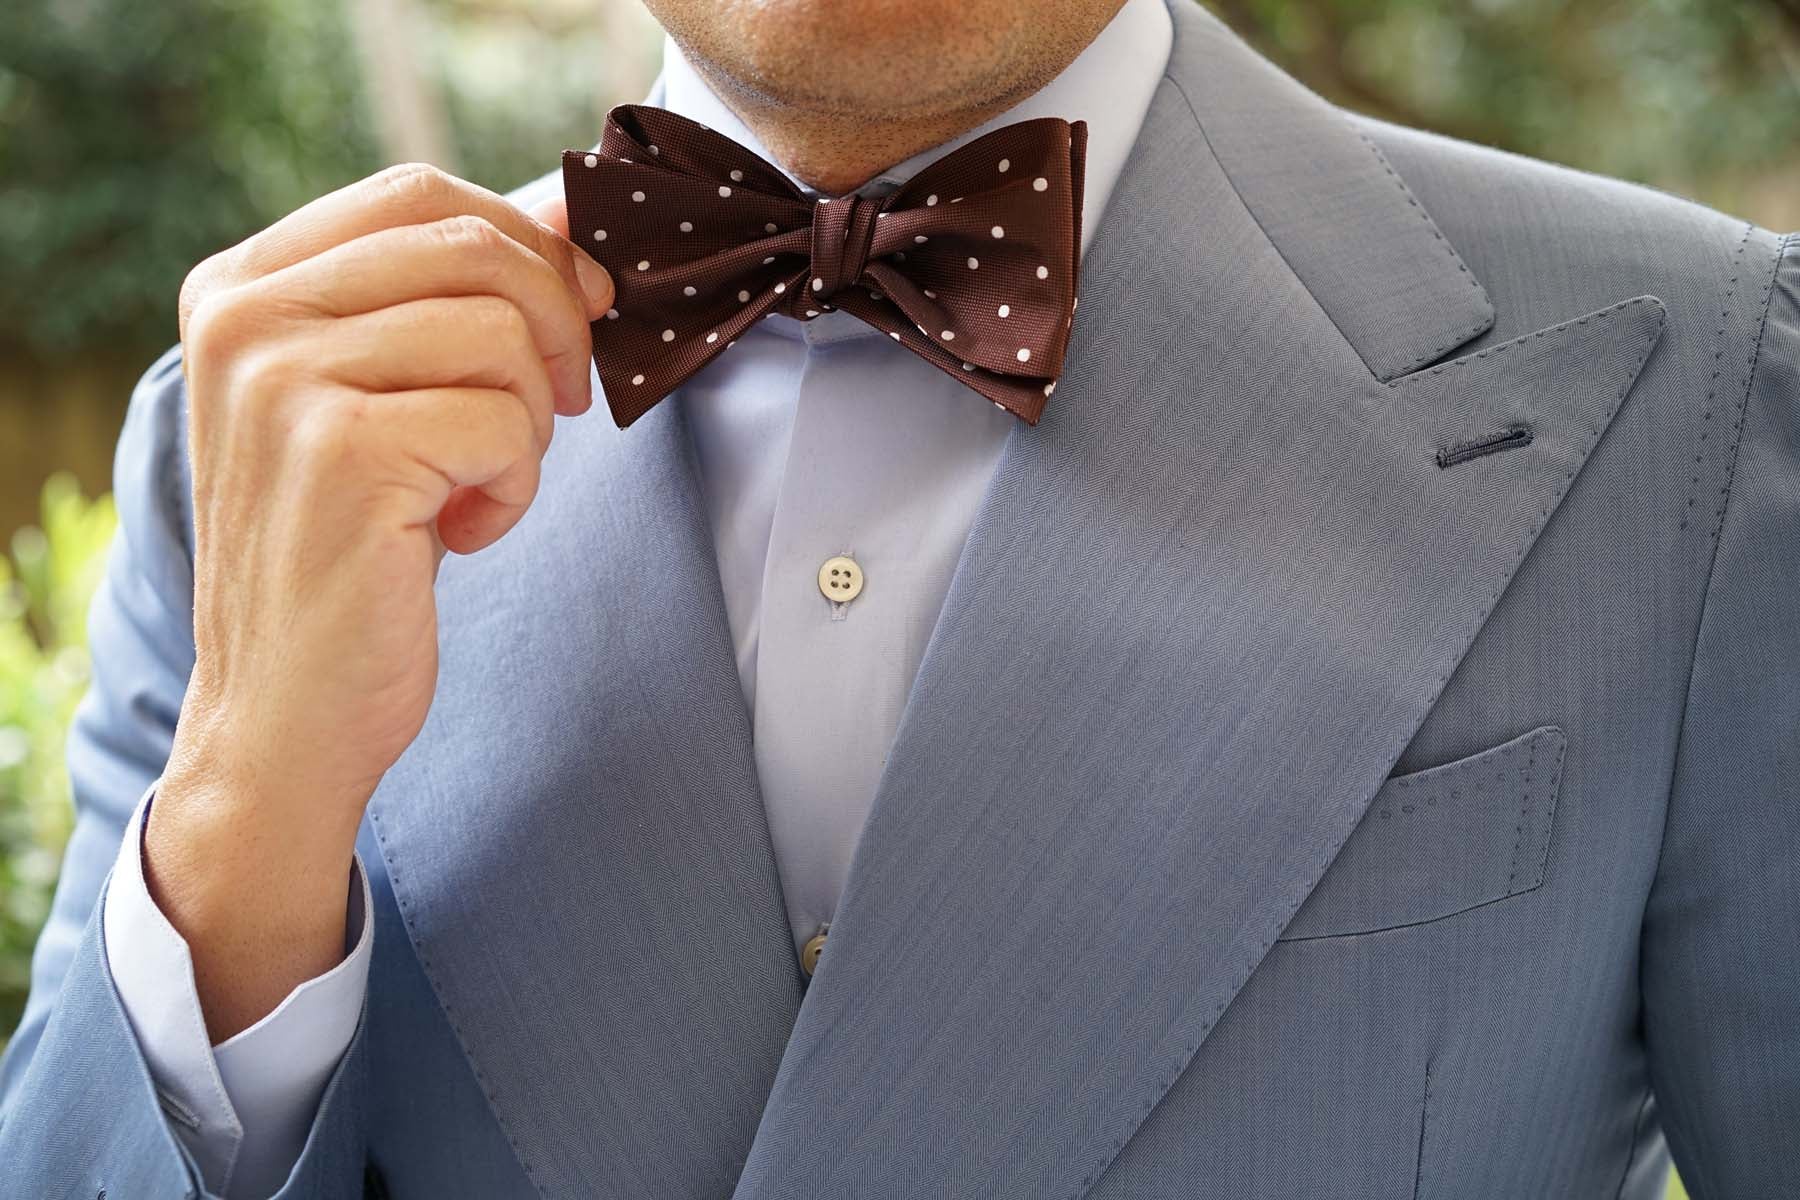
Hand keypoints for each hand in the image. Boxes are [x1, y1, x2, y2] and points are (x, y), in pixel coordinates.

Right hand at [145, 163, 608, 1037]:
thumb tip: (570, 211)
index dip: (525, 244)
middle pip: (474, 248)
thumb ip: (451, 299)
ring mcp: (284, 379)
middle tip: (550, 411)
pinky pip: (505, 422)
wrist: (288, 710)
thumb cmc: (350, 553)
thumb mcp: (386, 400)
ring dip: (526, 423)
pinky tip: (460, 533)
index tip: (573, 312)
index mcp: (243, 286)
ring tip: (476, 487)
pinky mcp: (343, 452)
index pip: (421, 193)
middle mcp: (245, 316)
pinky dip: (515, 486)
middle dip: (552, 329)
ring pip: (501, 335)